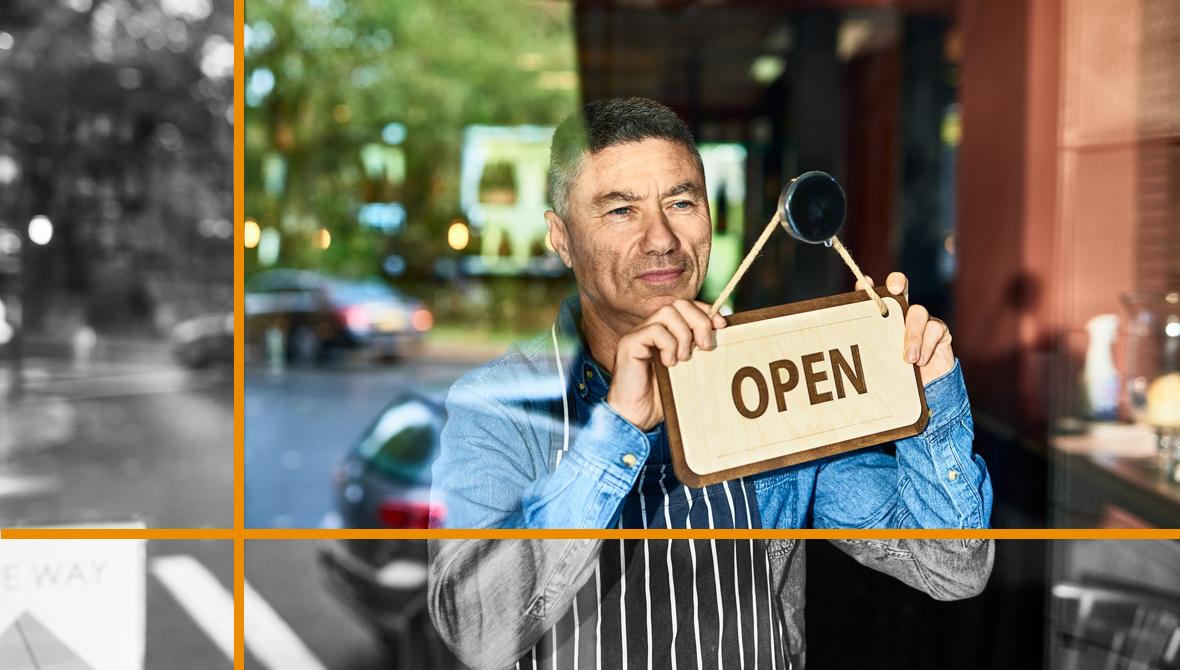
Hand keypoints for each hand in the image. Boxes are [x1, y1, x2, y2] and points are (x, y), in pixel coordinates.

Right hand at [606, 299, 727, 430]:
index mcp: (667, 331)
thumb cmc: (663, 397)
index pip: (687, 306)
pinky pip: (654, 331)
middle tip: (706, 346)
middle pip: (679, 304)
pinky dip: (668, 345)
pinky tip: (669, 363)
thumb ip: (700, 351)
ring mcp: (639, 334)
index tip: (722, 326)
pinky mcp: (629, 343)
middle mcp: (652, 328)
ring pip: (667, 313)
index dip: (706, 311)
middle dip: (699, 321)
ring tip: (685, 358)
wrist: (637, 416)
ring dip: (683, 334)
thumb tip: (723, 335)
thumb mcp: (689, 371)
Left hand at [856, 272, 953, 385]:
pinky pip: (935, 329)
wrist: (925, 389)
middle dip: (896, 282)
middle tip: (895, 289)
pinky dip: (926, 346)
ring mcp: (922, 319)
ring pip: (918, 312)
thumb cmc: (897, 373)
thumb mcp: (878, 359)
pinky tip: (920, 361)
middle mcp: (903, 312)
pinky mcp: (939, 330)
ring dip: (912, 335)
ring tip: (908, 359)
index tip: (864, 282)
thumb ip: (867, 344)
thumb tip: (850, 330)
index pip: (874, 296)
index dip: (868, 286)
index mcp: (884, 318)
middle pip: (901, 286)